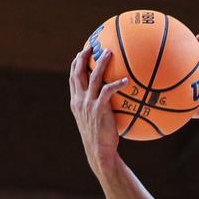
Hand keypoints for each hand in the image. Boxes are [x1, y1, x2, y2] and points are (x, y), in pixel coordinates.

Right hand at [69, 45, 128, 174]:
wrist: (99, 152)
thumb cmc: (101, 139)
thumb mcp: (95, 122)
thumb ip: (98, 109)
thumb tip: (112, 103)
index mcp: (76, 102)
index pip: (73, 79)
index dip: (75, 65)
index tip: (80, 54)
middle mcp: (80, 100)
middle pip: (78, 73)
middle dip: (83, 58)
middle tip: (91, 46)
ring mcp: (88, 104)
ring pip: (93, 77)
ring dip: (101, 63)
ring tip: (109, 53)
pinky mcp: (99, 109)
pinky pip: (107, 91)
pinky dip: (116, 84)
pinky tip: (126, 81)